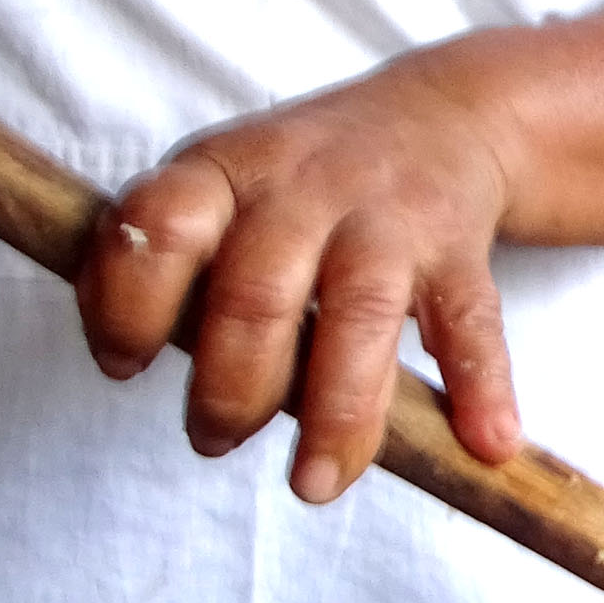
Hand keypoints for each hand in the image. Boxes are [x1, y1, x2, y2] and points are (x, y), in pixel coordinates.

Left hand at [74, 50, 524, 504]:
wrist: (442, 115)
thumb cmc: (297, 182)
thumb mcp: (217, 185)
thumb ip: (160, 258)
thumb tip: (118, 355)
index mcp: (229, 171)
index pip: (162, 226)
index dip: (130, 305)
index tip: (124, 367)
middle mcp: (307, 188)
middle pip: (258, 294)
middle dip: (230, 389)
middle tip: (212, 441)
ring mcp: (389, 218)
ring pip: (361, 317)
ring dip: (337, 413)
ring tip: (311, 487)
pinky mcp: (458, 250)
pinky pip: (470, 321)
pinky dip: (480, 384)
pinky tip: (485, 443)